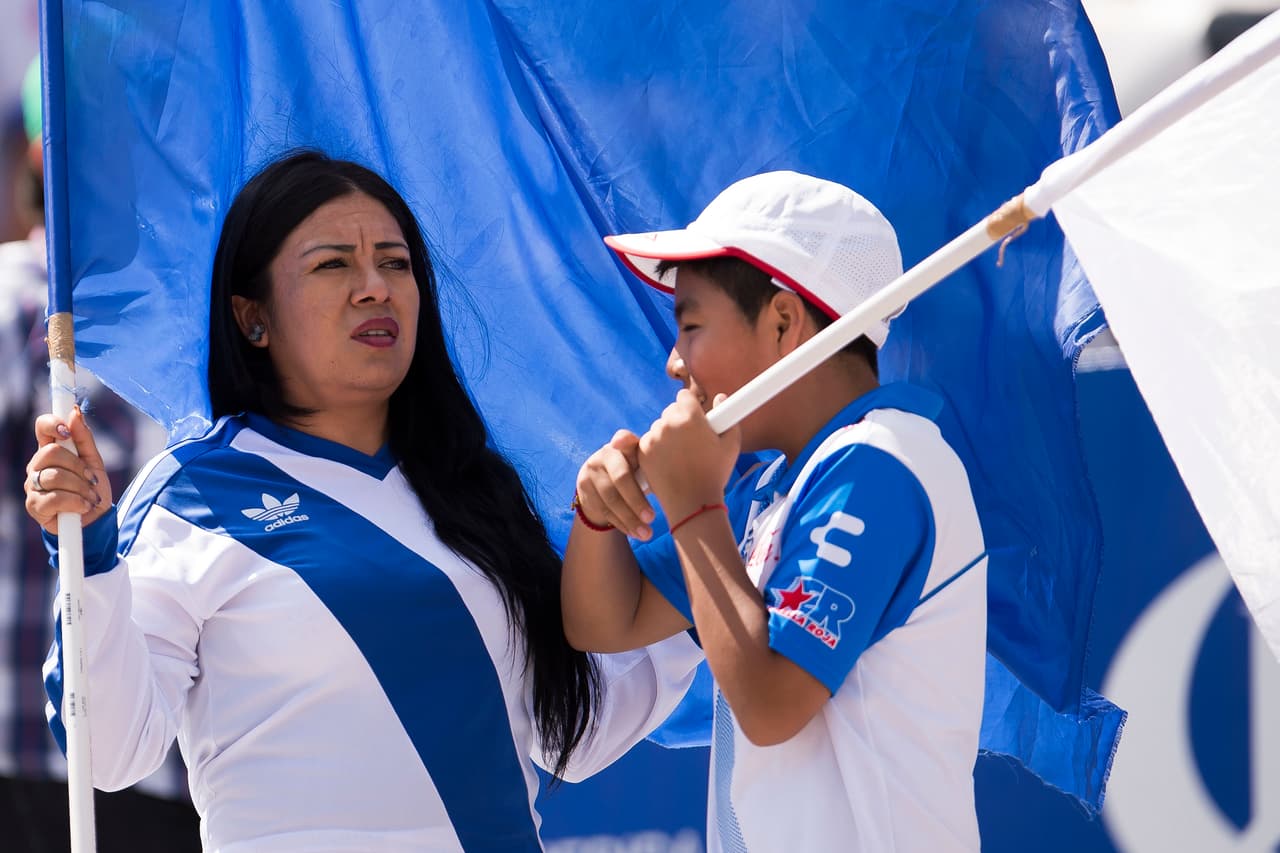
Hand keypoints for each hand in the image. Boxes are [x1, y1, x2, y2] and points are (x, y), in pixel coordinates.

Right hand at [25, 407, 112, 534]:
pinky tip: (83, 507)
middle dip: (78, 467)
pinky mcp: (34, 506)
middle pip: (51, 453)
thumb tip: (75, 412)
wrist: (95, 521)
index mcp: (50, 451)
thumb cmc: (92, 489)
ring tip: (90, 497)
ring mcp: (32, 485)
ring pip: (55, 476)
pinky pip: (56, 498)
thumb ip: (84, 438)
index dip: (52, 424)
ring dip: (81, 488)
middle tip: (91, 479)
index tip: (67, 431)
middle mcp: (37, 466)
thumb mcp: (94, 462)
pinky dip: (76, 502)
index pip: (42, 427)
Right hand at [575, 429, 655, 539]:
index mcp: (622, 445)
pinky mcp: (584, 490)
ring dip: (630, 520)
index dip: (623, 441)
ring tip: (647, 535)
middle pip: (620, 479)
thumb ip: (654, 461)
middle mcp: (603, 455)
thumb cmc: (634, 469)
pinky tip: (635, 534)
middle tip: (652, 518)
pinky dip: (622, 525)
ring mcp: (591, 472)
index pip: (623, 439)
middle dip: (636, 501)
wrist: (602, 480)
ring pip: (611, 500)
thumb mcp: (641, 462)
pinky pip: (605, 511)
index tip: (621, 444)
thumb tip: (678, 471)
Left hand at [638, 390, 739, 520]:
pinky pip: (648, 441)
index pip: (684, 396)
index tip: (697, 418)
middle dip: (679, 421)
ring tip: (681, 455)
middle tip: (691, 440)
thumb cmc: (715, 474)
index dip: (692, 407)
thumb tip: (721, 397)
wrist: (692, 503)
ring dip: (667, 435)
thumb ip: (729, 415)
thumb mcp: (732, 444)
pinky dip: (656, 448)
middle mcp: (668, 423)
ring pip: (659, 427)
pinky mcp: (642, 452)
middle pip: (671, 411)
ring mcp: (653, 438)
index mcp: (690, 417)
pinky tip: (669, 462)